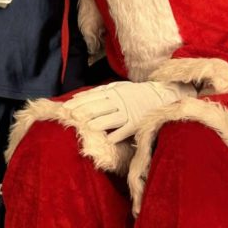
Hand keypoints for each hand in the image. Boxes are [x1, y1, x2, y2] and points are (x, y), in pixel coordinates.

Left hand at [67, 80, 190, 142]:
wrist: (161, 95)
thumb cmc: (135, 94)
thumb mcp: (118, 87)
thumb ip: (99, 92)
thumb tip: (77, 96)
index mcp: (114, 91)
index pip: (92, 96)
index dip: (78, 102)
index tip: (65, 108)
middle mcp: (120, 101)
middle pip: (98, 107)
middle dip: (83, 112)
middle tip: (70, 118)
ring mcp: (129, 112)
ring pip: (110, 118)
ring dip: (97, 123)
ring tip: (86, 128)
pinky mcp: (137, 123)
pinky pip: (125, 130)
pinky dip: (116, 135)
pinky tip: (107, 140)